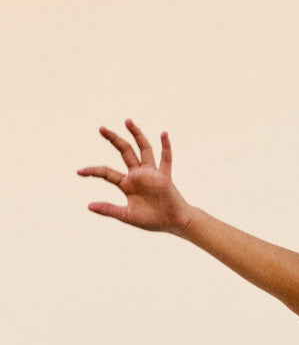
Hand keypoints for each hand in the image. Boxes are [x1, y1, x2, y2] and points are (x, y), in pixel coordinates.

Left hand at [78, 119, 192, 234]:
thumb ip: (109, 210)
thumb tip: (88, 206)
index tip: (79, 172)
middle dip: (113, 139)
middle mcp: (138, 175)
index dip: (93, 171)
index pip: (106, 172)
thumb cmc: (152, 220)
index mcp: (127, 184)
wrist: (173, 223)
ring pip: (143, 149)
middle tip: (101, 128)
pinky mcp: (164, 176)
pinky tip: (163, 133)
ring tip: (127, 121)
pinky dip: (166, 146)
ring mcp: (151, 174)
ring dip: (136, 134)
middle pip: (124, 152)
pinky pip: (166, 159)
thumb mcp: (127, 216)